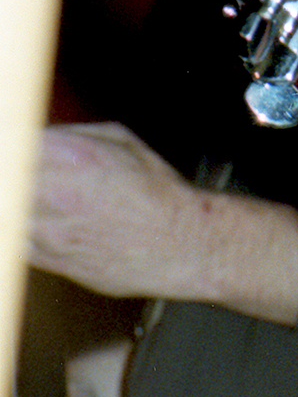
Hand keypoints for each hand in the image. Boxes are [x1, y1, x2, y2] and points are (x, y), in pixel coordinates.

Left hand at [31, 124, 297, 322]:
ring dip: (16, 205)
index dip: (11, 147)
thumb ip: (70, 135)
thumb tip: (36, 136)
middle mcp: (57, 194)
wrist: (182, 245)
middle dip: (11, 174)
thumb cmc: (158, 193)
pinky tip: (37, 223)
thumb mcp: (121, 140)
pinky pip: (15, 244)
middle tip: (23, 173)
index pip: (12, 145)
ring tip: (41, 201)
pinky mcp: (51, 262)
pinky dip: (19, 231)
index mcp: (73, 157)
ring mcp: (51, 232)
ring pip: (7, 215)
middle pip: (6, 180)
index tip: (14, 148)